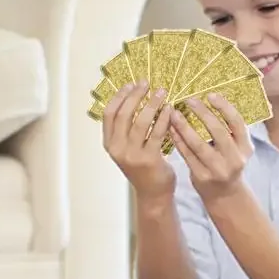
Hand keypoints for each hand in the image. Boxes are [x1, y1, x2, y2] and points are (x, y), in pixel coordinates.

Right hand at [102, 81, 174, 201]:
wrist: (153, 194)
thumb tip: (135, 98)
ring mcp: (132, 155)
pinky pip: (156, 133)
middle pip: (124, 114)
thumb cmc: (143, 168)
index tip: (131, 84)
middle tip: (147, 84)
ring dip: (152, 104)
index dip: (119, 96)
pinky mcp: (149, 160)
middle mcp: (117, 149)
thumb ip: (127, 130)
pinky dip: (163, 118)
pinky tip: (170, 109)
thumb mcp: (128, 149)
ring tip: (162, 92)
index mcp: (109, 144)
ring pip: (140, 122)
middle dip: (136, 96)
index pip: (109, 114)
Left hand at [170, 94, 252, 204]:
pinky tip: (171, 129)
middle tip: (189, 100)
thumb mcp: (237, 148)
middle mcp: (234, 159)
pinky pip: (187, 155)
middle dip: (202, 113)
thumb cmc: (228, 163)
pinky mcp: (201, 177)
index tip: (210, 95)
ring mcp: (217, 169)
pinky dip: (178, 140)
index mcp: (245, 147)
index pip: (237, 123)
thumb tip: (210, 100)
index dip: (224, 107)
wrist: (225, 195)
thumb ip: (229, 130)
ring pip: (198, 144)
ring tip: (174, 113)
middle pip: (218, 131)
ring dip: (184, 126)